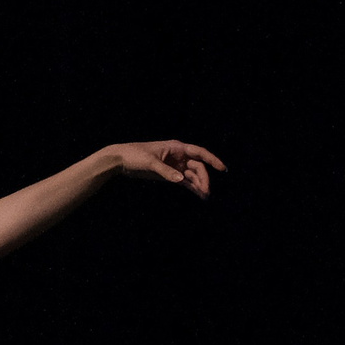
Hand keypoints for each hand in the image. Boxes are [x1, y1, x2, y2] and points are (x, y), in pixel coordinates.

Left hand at [107, 140, 224, 199]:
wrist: (121, 160)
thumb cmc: (135, 156)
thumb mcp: (150, 163)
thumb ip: (166, 172)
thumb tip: (181, 180)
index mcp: (177, 147)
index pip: (199, 153)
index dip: (212, 160)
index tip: (222, 168)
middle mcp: (179, 156)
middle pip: (197, 167)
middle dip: (204, 178)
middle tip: (206, 191)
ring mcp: (175, 166)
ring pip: (192, 175)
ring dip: (199, 185)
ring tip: (205, 196)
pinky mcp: (169, 175)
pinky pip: (184, 181)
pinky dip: (191, 187)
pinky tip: (199, 195)